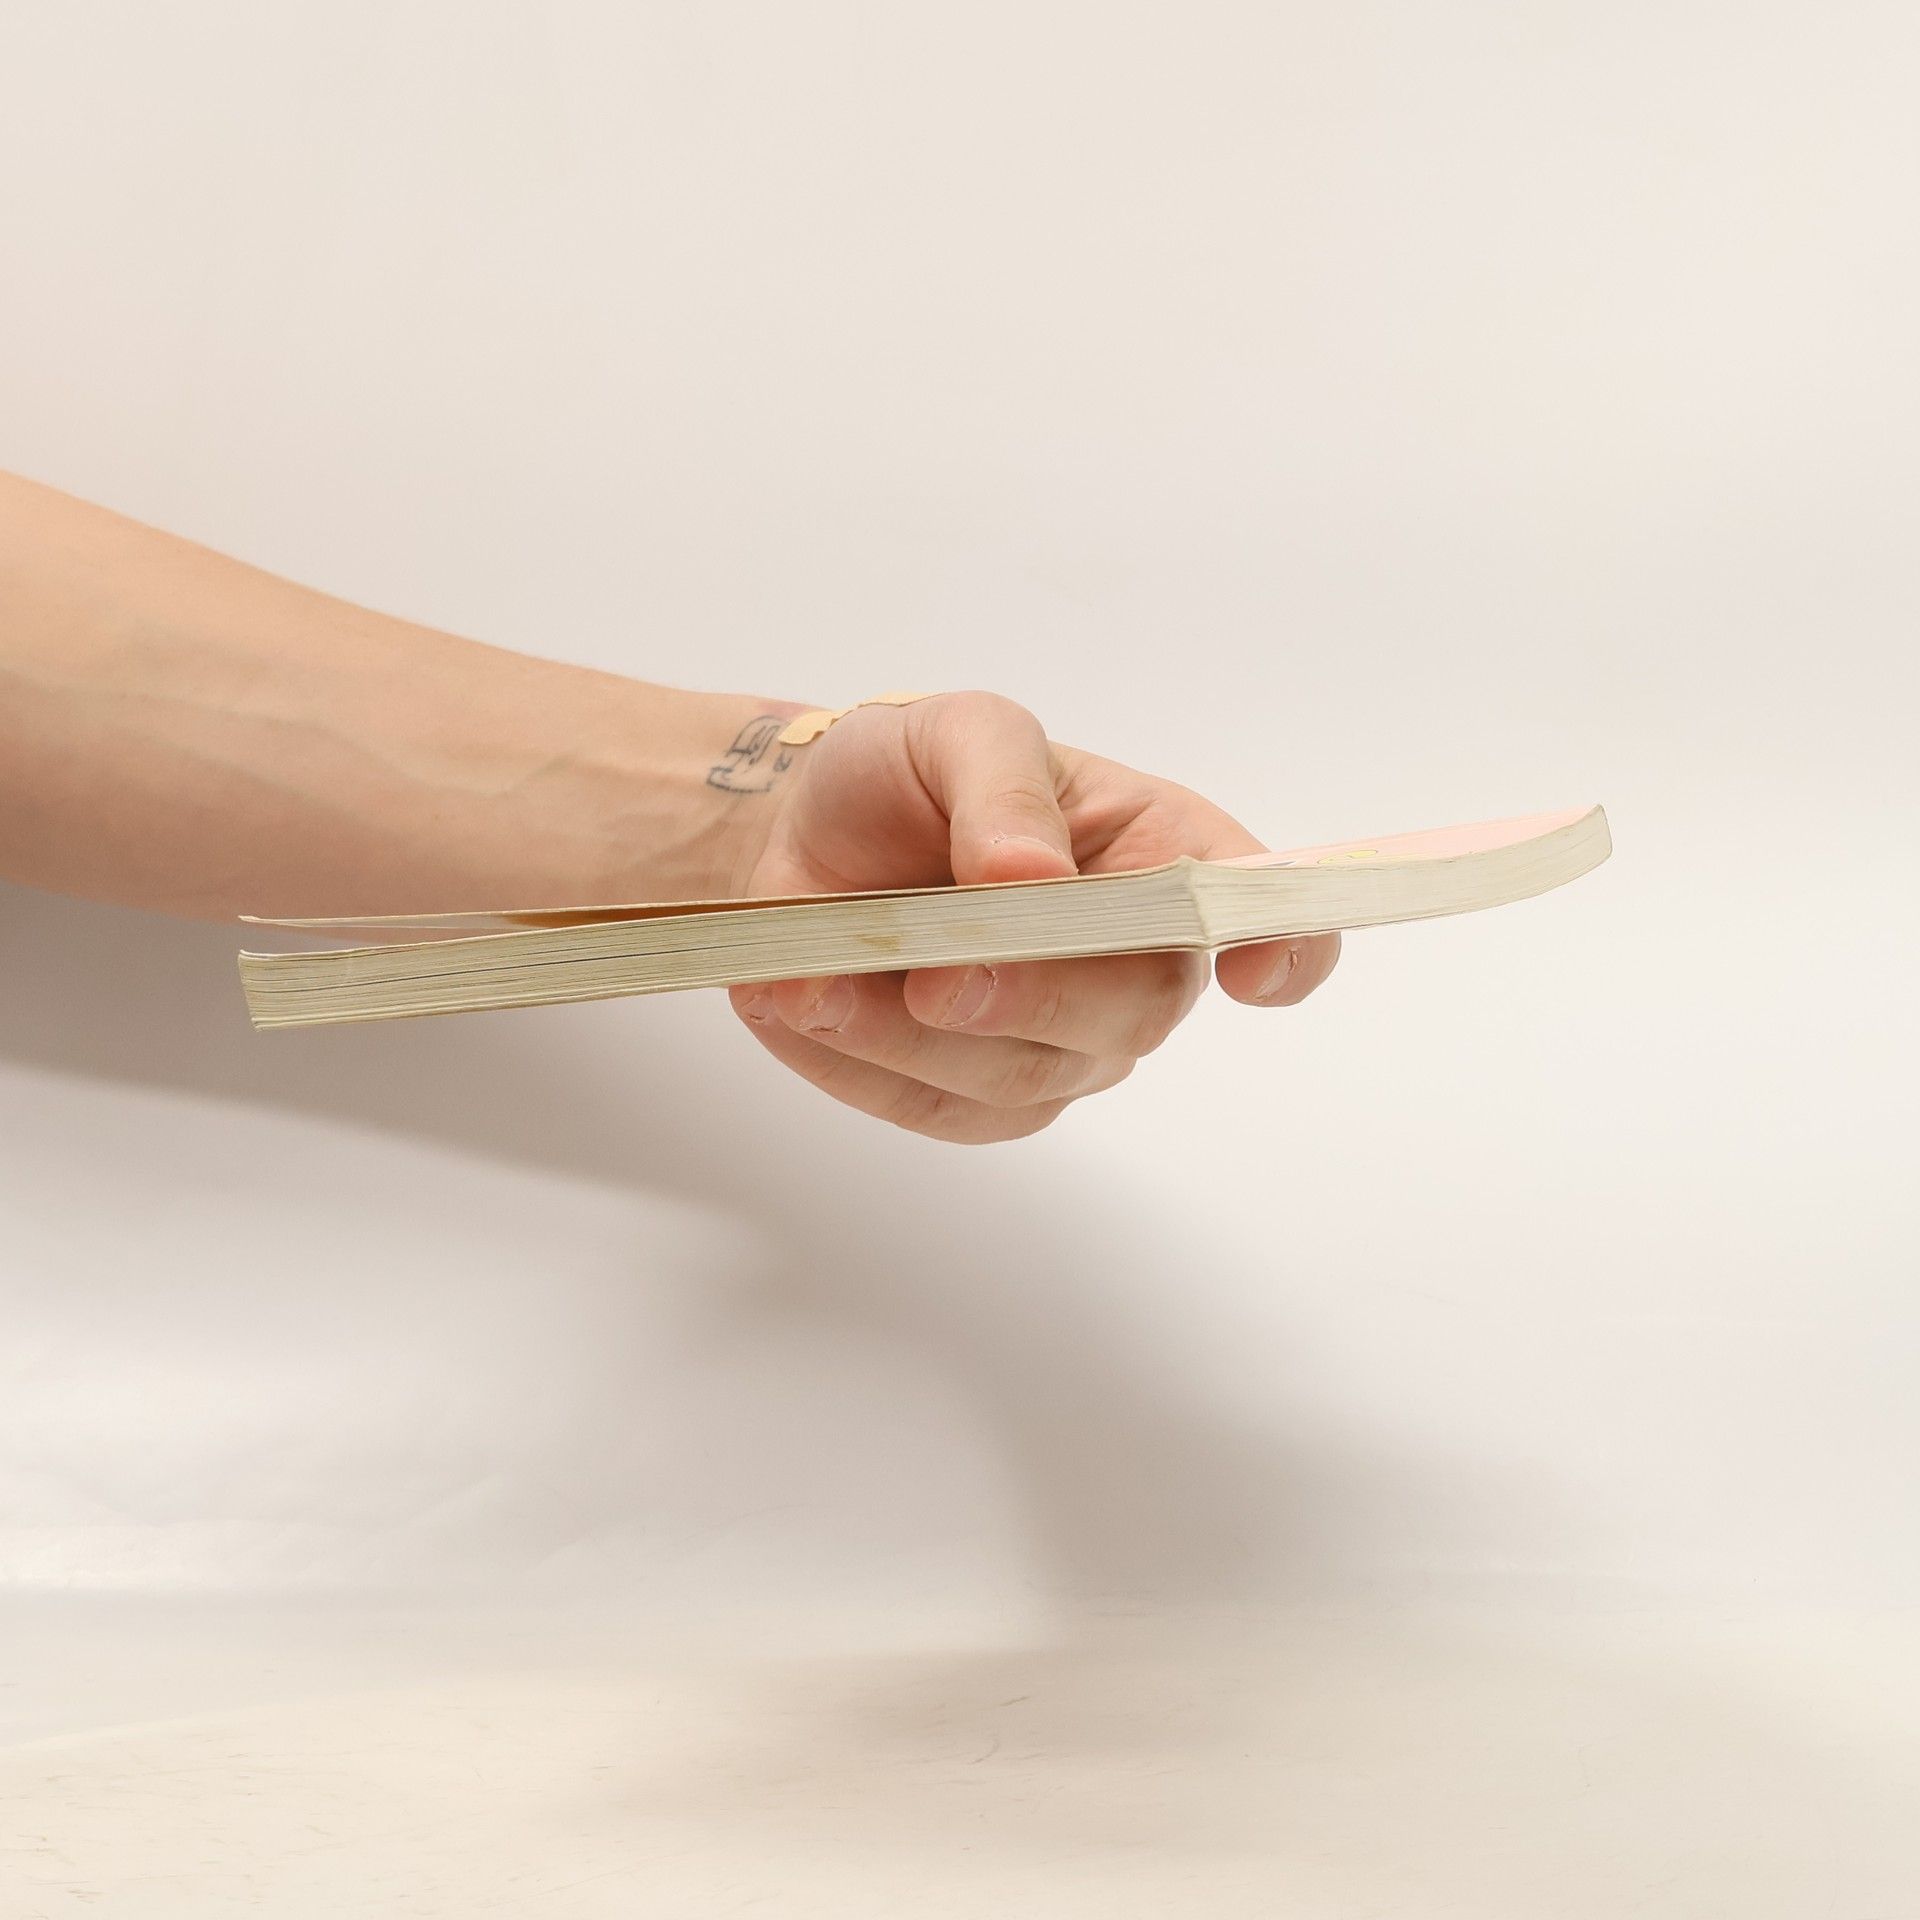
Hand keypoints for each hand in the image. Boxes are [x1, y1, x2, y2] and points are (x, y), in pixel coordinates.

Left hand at [725, 692, 1339, 1143]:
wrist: (802, 838)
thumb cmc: (905, 776)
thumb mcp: (953, 731)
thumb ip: (1002, 787)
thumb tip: (1031, 875)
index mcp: (1166, 855)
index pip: (1268, 912)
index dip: (1287, 948)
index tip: (1251, 970)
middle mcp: (1139, 964)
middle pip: (1134, 1015)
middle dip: (1032, 996)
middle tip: (934, 976)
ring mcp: (1066, 1046)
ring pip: (1021, 1078)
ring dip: (909, 1035)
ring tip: (813, 979)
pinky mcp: (981, 1102)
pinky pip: (938, 1111)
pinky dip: (862, 1064)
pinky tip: (807, 1003)